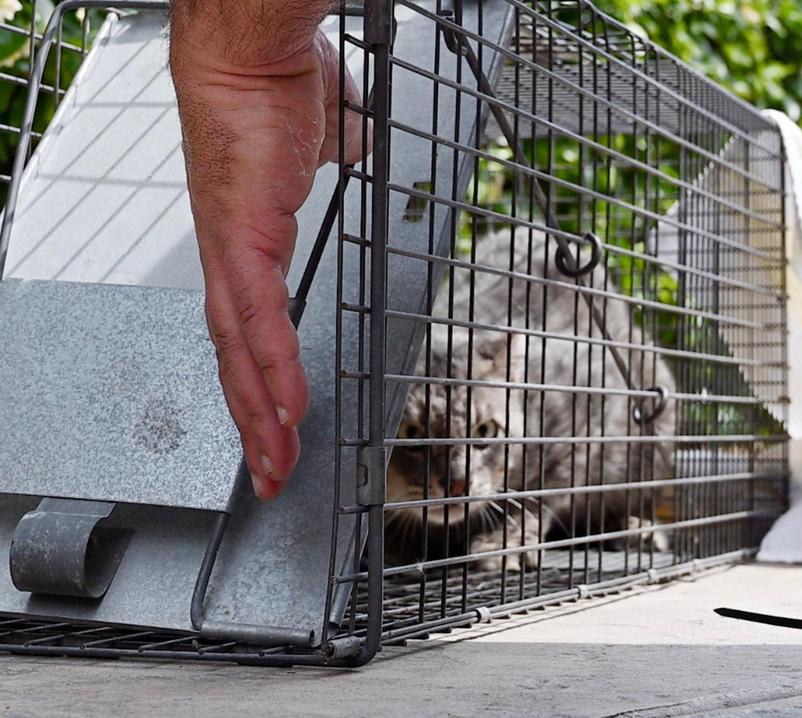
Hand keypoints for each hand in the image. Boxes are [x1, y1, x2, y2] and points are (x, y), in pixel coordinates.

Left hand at [171, 11, 366, 498]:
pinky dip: (272, 367)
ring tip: (279, 460)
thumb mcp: (321, 136)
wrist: (252, 53)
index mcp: (246, 240)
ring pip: (239, 352)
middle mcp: (230, 257)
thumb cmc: (278, 86)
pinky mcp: (242, 241)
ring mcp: (231, 253)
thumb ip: (335, 151)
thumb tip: (353, 146)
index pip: (247, 325)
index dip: (257, 376)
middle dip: (253, 420)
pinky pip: (258, 320)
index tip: (275, 417)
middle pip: (235, 355)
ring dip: (259, 412)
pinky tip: (285, 407)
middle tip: (270, 469)